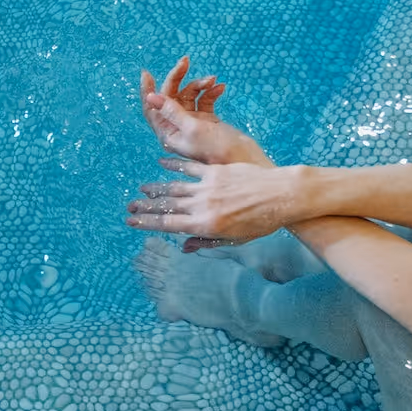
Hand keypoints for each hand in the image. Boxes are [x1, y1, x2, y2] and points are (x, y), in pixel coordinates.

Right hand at [127, 156, 302, 244]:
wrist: (282, 196)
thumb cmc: (262, 222)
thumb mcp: (235, 239)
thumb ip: (206, 242)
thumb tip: (184, 247)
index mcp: (206, 226)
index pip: (169, 224)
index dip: (147, 223)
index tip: (131, 222)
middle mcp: (203, 206)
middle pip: (166, 206)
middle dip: (145, 208)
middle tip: (129, 207)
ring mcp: (208, 187)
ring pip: (174, 187)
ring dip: (155, 188)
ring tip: (141, 190)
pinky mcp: (216, 171)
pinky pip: (190, 168)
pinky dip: (174, 166)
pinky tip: (162, 163)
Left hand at [138, 56, 271, 168]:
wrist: (244, 160)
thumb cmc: (217, 150)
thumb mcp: (192, 128)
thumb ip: (172, 112)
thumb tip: (151, 97)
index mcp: (168, 133)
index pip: (151, 109)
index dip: (147, 91)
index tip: (147, 73)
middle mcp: (177, 127)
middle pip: (170, 97)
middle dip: (177, 78)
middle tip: (185, 61)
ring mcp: (192, 122)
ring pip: (189, 95)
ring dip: (199, 84)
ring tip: (212, 79)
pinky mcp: (207, 120)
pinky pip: (204, 100)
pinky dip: (211, 92)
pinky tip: (220, 87)